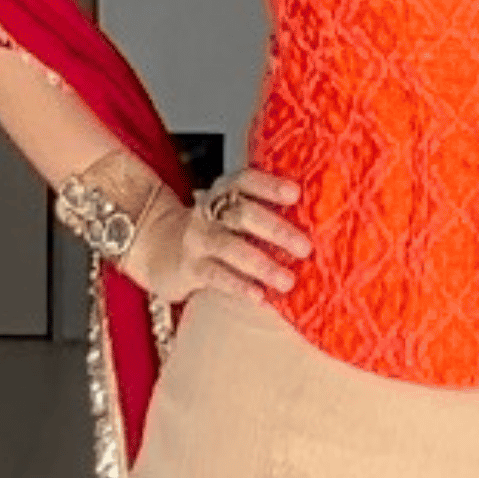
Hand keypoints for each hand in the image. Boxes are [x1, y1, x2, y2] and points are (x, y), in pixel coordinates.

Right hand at [126, 165, 309, 308]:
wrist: (158, 248)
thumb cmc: (214, 230)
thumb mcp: (232, 213)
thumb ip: (264, 212)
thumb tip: (320, 220)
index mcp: (224, 192)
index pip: (245, 181)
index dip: (269, 185)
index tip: (296, 193)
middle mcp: (209, 212)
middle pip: (241, 214)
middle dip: (275, 229)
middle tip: (305, 247)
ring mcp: (197, 239)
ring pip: (229, 247)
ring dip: (261, 264)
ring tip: (287, 281)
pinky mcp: (189, 268)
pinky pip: (215, 275)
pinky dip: (238, 285)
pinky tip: (259, 296)